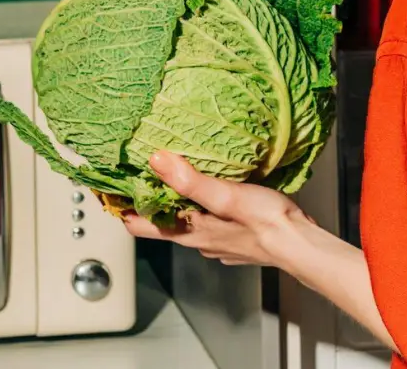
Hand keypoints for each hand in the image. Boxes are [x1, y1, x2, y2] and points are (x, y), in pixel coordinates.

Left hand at [122, 151, 314, 268]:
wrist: (301, 245)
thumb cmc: (268, 223)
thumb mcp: (226, 195)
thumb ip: (190, 181)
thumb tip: (157, 161)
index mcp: (190, 231)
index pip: (137, 225)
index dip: (118, 206)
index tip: (105, 189)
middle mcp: (198, 240)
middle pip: (158, 223)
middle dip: (145, 199)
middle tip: (135, 173)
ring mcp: (216, 241)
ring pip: (184, 222)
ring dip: (174, 203)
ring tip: (171, 176)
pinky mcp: (234, 238)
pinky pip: (206, 222)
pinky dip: (199, 207)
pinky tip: (211, 193)